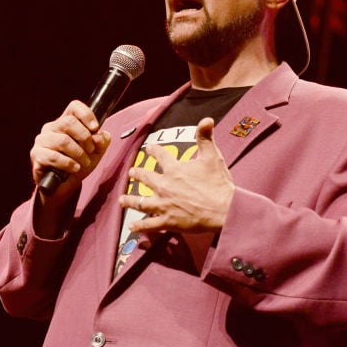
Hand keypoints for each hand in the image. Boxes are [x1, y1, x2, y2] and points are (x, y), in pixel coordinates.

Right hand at [30, 100, 110, 191]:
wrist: (64, 187)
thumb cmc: (77, 164)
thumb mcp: (95, 153)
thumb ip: (101, 142)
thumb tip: (99, 136)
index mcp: (65, 122)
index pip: (74, 107)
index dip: (86, 114)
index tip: (95, 128)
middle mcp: (51, 128)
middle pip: (68, 122)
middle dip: (85, 137)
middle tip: (91, 150)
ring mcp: (42, 141)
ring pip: (63, 140)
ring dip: (78, 153)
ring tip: (84, 163)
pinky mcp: (37, 155)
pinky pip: (54, 156)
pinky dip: (68, 163)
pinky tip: (75, 168)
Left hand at [120, 117, 233, 233]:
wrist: (224, 210)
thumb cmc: (218, 183)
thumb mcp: (212, 157)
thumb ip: (205, 138)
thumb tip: (206, 119)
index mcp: (174, 169)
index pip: (160, 155)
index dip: (154, 150)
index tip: (149, 148)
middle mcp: (165, 186)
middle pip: (145, 178)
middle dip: (137, 174)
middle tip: (131, 172)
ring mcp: (164, 205)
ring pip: (141, 203)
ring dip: (130, 200)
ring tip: (122, 200)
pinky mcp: (168, 221)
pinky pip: (150, 225)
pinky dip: (140, 226)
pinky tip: (132, 227)